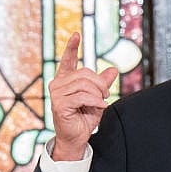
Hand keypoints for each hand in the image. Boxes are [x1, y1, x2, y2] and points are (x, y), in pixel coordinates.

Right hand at [48, 33, 119, 160]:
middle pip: (84, 73)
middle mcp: (58, 84)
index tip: (76, 34)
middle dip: (100, 83)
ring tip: (102, 101)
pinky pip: (82, 96)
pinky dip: (95, 101)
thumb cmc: (84, 118)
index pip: (67, 60)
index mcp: (65, 80)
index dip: (72, 47)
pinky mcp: (60, 104)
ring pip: (84, 85)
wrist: (76, 137)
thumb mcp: (97, 98)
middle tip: (106, 94)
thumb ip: (103, 83)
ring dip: (98, 93)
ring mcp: (57, 94)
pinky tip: (100, 106)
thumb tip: (113, 70)